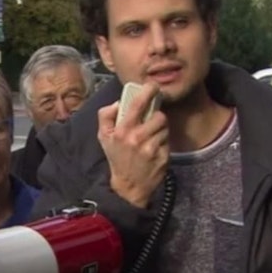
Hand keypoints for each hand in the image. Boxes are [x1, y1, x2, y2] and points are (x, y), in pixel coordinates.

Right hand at [98, 82, 168, 207]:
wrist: (129, 186)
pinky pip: (167, 141)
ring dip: (160, 130)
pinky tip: (154, 150)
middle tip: (151, 123)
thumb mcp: (104, 137)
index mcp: (122, 130)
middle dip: (156, 118)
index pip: (138, 103)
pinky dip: (162, 143)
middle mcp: (137, 138)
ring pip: (165, 128)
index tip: (153, 86)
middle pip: (159, 116)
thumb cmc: (117, 158)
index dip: (148, 90)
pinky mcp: (163, 157)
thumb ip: (106, 116)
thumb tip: (118, 102)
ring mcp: (151, 148)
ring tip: (151, 138)